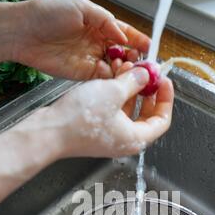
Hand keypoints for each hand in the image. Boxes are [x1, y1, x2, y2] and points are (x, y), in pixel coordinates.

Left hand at [13, 0, 149, 79]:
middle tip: (142, 64)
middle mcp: (97, 42)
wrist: (23, 32)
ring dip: (124, 70)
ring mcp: (90, 59)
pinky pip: (102, 79)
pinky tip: (116, 77)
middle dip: (134, 58)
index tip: (150, 48)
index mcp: (99, 24)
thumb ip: (106, 21)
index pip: (124, 33)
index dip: (138, 40)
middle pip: (123, 53)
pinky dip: (111, 79)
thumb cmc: (48, 13)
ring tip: (130, 71)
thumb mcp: (82, 7)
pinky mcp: (82, 74)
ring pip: (115, 68)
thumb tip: (123, 36)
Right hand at [15, 67, 173, 157]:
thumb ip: (134, 82)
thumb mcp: (112, 92)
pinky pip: (114, 114)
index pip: (162, 121)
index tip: (163, 81)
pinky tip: (112, 82)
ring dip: (131, 93)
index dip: (166, 99)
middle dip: (148, 94)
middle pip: (147, 117)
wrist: (48, 132)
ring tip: (128, 72)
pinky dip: (117, 98)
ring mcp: (110, 138)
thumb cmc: (79, 119)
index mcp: (136, 138)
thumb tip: (146, 75)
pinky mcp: (97, 132)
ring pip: (129, 113)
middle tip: (148, 75)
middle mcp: (125, 142)